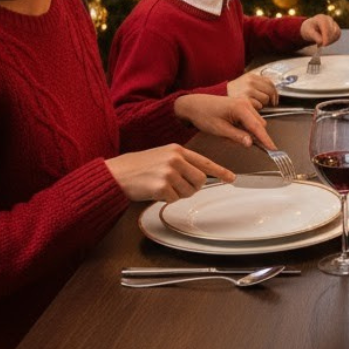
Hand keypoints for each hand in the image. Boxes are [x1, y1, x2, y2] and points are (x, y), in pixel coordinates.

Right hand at [105, 145, 233, 202]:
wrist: (116, 172)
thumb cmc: (138, 166)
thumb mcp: (163, 156)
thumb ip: (182, 163)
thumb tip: (200, 176)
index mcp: (177, 150)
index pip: (205, 162)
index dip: (220, 171)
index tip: (232, 178)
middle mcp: (175, 159)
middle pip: (200, 180)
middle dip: (192, 187)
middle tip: (177, 187)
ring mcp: (168, 172)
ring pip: (188, 192)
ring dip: (177, 194)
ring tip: (161, 186)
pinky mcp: (161, 186)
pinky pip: (174, 199)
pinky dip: (165, 199)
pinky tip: (154, 191)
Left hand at [173, 93, 277, 150]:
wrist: (194, 104)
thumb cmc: (204, 115)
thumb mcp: (219, 129)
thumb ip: (237, 136)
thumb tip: (250, 143)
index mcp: (240, 108)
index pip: (258, 127)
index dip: (266, 139)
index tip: (273, 148)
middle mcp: (245, 103)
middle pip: (260, 124)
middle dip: (255, 136)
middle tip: (237, 141)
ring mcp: (245, 102)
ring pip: (256, 122)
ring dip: (249, 131)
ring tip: (230, 133)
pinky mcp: (242, 104)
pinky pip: (251, 118)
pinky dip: (246, 126)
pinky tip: (232, 127)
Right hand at [227, 71, 279, 108]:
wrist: (218, 97)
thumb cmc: (232, 93)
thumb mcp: (244, 83)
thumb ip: (257, 84)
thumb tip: (272, 92)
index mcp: (251, 76)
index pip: (270, 83)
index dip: (275, 92)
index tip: (275, 98)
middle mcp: (250, 82)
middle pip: (270, 91)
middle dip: (271, 99)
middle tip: (269, 104)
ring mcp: (247, 90)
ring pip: (265, 99)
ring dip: (262, 104)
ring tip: (253, 104)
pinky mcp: (245, 100)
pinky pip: (259, 106)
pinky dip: (256, 108)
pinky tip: (249, 107)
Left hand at [300, 14, 340, 46]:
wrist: (311, 26)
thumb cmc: (309, 29)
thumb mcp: (308, 32)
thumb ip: (315, 36)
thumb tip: (322, 42)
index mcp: (320, 18)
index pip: (326, 27)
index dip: (326, 36)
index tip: (324, 44)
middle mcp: (328, 19)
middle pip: (332, 30)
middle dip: (328, 40)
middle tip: (322, 45)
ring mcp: (333, 23)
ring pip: (336, 33)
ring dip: (331, 40)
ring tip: (323, 43)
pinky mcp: (336, 28)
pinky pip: (338, 35)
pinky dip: (333, 40)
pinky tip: (327, 42)